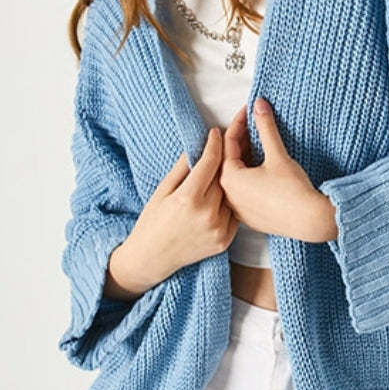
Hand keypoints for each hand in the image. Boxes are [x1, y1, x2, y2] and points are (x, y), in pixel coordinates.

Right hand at [104, 128, 237, 299]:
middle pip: (224, 177)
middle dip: (227, 157)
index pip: (209, 162)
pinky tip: (233, 191)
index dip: (215, 143)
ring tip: (236, 163)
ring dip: (234, 179)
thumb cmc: (153, 221)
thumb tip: (197, 145)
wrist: (153, 257)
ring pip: (232, 195)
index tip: (216, 132)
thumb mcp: (162, 190)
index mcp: (188, 198)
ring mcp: (218, 229)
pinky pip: (234, 214)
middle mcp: (206, 214)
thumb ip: (182, 167)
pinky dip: (233, 202)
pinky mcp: (225, 241)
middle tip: (232, 139)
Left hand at [220, 98, 338, 241]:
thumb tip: (259, 105)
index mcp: (229, 179)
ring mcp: (238, 209)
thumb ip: (265, 127)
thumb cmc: (292, 190)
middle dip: (241, 140)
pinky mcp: (250, 217)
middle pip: (229, 160)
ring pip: (236, 176)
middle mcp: (228, 196)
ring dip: (244, 158)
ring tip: (258, 142)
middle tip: (253, 124)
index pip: (228, 143)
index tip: (249, 111)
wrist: (310, 221)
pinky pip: (243, 191)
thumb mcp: (277, 154)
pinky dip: (248, 176)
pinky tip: (261, 168)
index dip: (239, 123)